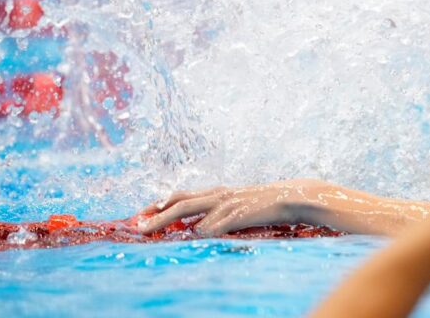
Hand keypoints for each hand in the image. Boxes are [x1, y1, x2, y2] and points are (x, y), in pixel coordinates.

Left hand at [138, 179, 328, 236]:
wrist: (289, 197)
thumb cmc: (263, 204)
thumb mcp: (237, 204)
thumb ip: (217, 212)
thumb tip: (198, 227)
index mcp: (217, 193)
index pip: (181, 196)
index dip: (160, 204)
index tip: (142, 213)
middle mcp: (218, 195)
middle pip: (180, 204)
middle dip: (157, 215)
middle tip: (139, 227)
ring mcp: (227, 204)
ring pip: (192, 212)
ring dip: (171, 222)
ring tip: (153, 230)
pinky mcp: (238, 214)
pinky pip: (214, 225)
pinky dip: (204, 231)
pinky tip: (199, 236)